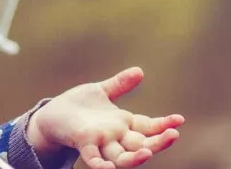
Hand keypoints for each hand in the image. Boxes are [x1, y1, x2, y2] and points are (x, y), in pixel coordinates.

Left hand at [27, 67, 183, 168]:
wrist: (50, 116)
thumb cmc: (76, 106)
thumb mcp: (100, 92)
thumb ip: (119, 85)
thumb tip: (140, 71)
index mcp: (121, 123)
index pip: (148, 127)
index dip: (163, 124)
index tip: (179, 120)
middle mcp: (115, 136)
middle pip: (141, 143)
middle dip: (158, 142)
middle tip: (174, 135)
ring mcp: (100, 142)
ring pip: (122, 156)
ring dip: (135, 157)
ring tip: (148, 153)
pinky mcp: (82, 143)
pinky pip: (93, 158)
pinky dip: (101, 164)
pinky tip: (109, 167)